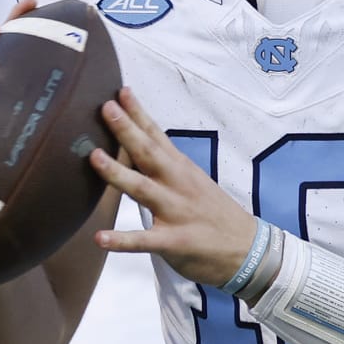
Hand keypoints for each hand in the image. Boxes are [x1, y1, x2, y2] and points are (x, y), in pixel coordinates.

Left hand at [93, 89, 260, 285]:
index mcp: (181, 170)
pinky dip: (121, 240)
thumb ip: (166, 167)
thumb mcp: (194, 183)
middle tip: (106, 108)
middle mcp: (178, 185)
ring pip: (142, 189)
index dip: (139, 113)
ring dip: (117, 173)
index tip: (120, 91)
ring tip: (94, 158)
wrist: (249, 251)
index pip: (157, 136)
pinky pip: (144, 240)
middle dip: (127, 130)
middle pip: (148, 153)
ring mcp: (176, 212)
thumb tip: (136, 148)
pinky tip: (99, 238)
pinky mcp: (174, 241)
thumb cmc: (215, 215)